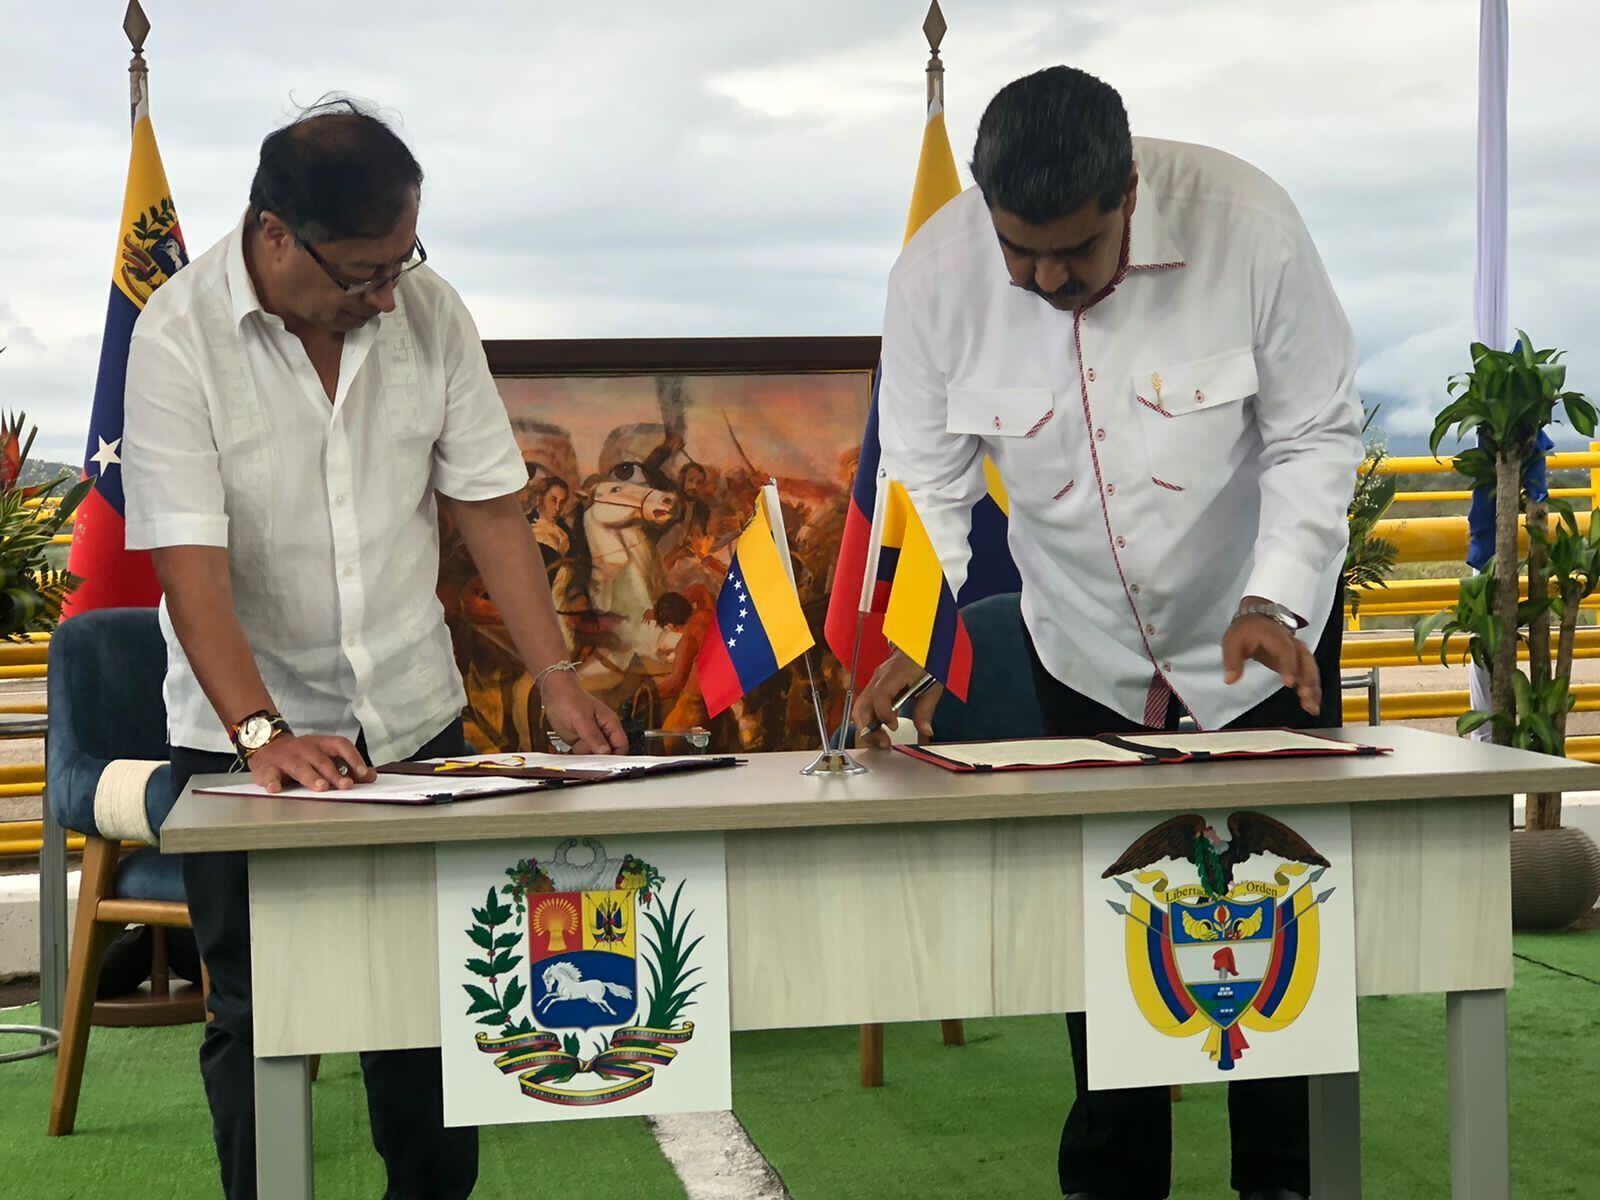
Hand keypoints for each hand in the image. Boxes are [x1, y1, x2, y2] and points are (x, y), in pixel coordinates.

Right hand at [247, 733, 375, 793]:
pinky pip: (269, 774)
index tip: (364, 773)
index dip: (353, 758)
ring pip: (300, 766)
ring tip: (321, 787)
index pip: (340, 745)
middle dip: (335, 773)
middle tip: (346, 786)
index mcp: (321, 743)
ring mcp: (285, 757)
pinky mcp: (267, 768)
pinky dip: (272, 782)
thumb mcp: (324, 755)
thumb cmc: (302, 755)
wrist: (266, 745)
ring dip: (311, 777)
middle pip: (321, 760)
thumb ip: (347, 766)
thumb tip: (371, 776)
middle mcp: (305, 748)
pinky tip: (276, 789)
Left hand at [541, 670, 627, 753]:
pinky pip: (583, 752)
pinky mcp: (580, 739)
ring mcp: (591, 735)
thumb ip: (594, 737)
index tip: (606, 764)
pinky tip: (572, 746)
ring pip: (594, 754)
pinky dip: (578, 753)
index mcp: (610, 723)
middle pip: (608, 753)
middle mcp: (603, 730)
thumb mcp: (581, 720)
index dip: (616, 756)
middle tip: (587, 752)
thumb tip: (605, 752)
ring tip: (577, 743)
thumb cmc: (569, 698)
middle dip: (597, 756)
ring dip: (586, 754)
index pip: (621, 745)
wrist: (553, 692)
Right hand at [851, 649, 943, 748]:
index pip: (880, 695)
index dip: (884, 713)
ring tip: (880, 741)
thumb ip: (926, 710)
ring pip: (859, 708)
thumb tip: (925, 731)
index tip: (894, 726)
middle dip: (868, 728)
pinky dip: (868, 721)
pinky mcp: (874, 687)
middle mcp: (879, 677)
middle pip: (862, 705)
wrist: (918, 646)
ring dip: (866, 727)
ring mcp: (874, 682)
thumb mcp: (931, 685)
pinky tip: (879, 731)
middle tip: (883, 742)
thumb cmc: (925, 661)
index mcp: (894, 673)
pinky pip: (865, 706)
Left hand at [1222, 614, 1320, 714]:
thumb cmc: (1245, 630)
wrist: (1256, 617)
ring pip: (1310, 667)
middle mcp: (1290, 643)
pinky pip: (1309, 673)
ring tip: (1312, 705)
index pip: (1285, 651)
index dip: (1289, 666)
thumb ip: (1232, 662)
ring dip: (1313, 686)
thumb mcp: (1233, 642)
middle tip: (1306, 696)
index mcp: (1275, 636)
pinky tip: (1313, 703)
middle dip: (1308, 678)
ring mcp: (1296, 651)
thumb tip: (1230, 680)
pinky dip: (1313, 687)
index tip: (1289, 683)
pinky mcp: (1297, 660)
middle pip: (1304, 660)